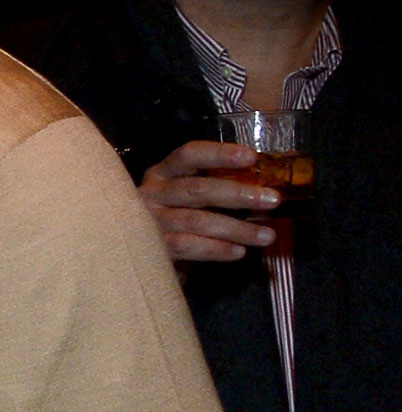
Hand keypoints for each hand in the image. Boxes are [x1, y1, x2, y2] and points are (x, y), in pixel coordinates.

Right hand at [138, 140, 281, 261]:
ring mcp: (150, 221)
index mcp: (163, 173)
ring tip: (267, 236)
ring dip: (237, 229)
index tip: (253, 157)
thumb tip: (264, 189)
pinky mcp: (152, 247)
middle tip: (273, 200)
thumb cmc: (174, 220)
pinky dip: (218, 249)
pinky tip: (239, 251)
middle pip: (196, 189)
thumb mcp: (187, 198)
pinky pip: (190, 246)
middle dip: (238, 194)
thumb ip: (215, 189)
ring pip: (197, 221)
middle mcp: (152, 193)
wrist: (138, 257)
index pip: (189, 155)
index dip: (220, 154)